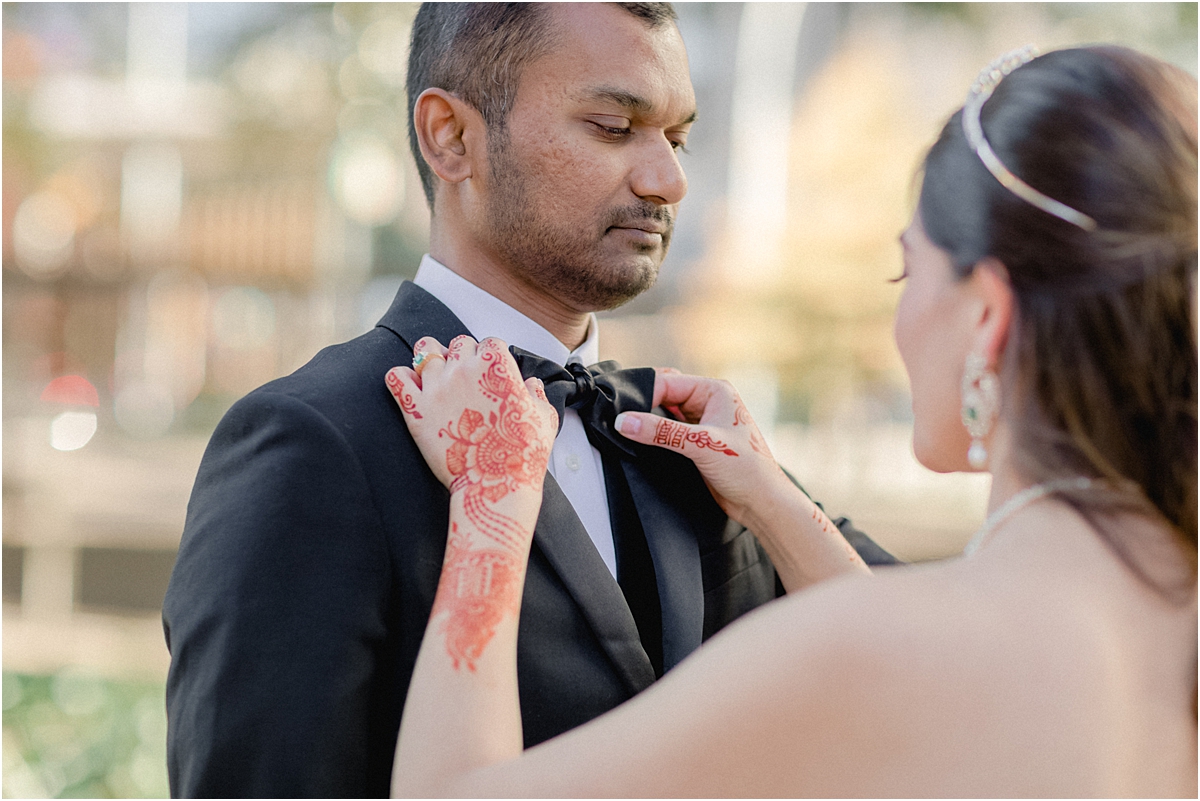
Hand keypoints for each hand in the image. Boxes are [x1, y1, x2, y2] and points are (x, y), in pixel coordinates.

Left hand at [386, 336, 557, 501]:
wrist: (495, 484)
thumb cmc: (524, 452)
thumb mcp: (544, 417)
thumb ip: (537, 394)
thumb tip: (531, 384)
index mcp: (496, 364)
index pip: (490, 343)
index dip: (493, 357)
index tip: (493, 374)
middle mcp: (464, 368)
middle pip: (459, 343)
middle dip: (464, 356)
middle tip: (468, 379)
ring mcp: (437, 386)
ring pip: (425, 350)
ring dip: (433, 360)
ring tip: (438, 376)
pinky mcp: (416, 410)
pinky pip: (396, 377)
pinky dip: (401, 378)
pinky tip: (412, 388)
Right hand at [615, 372, 786, 525]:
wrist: (761, 502)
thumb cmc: (748, 469)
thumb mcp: (702, 445)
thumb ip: (662, 432)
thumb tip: (627, 422)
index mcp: (715, 391)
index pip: (668, 382)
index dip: (643, 394)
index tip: (622, 411)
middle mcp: (708, 403)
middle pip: (664, 396)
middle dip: (644, 407)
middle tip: (624, 420)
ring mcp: (701, 423)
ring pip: (664, 415)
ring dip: (649, 424)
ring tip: (630, 432)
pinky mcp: (696, 443)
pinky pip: (668, 433)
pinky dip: (654, 437)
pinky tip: (642, 444)